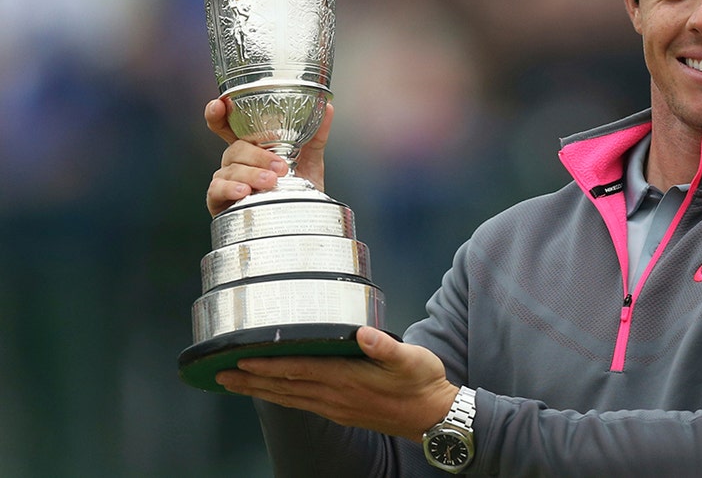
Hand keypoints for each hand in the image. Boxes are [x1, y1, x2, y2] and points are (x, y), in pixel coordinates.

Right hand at [204, 98, 333, 215]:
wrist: (302, 221)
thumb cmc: (298, 189)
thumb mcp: (310, 160)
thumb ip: (316, 135)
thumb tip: (328, 108)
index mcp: (252, 147)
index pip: (229, 126)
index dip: (219, 113)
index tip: (220, 104)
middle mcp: (236, 161)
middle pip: (235, 148)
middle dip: (256, 155)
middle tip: (280, 167)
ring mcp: (226, 179)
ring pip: (231, 169)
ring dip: (251, 174)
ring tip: (271, 181)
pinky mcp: (220, 200)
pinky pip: (217, 190)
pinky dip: (231, 189)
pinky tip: (244, 192)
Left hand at [215, 326, 458, 441]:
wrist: (434, 417)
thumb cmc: (424, 383)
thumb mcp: (411, 359)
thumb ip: (385, 346)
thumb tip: (362, 333)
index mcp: (349, 378)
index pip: (300, 370)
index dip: (269, 365)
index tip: (241, 360)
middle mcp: (337, 396)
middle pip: (285, 387)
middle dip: (251, 381)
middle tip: (219, 375)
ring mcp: (337, 407)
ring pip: (289, 398)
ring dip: (259, 391)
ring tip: (233, 385)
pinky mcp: (342, 413)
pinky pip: (302, 405)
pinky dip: (280, 398)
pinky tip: (271, 394)